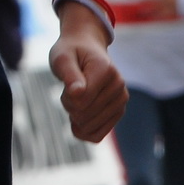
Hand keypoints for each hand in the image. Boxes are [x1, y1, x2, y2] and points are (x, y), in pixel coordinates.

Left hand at [49, 27, 125, 142]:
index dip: (67, 97)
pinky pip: (97, 136)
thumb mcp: (62, 58)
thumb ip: (69, 75)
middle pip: (83, 115)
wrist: (85, 48)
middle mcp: (119, 86)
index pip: (80, 101)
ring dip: (75, 116)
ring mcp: (121, 100)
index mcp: (106, 71)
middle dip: (70, 106)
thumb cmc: (71, 53)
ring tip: (78, 97)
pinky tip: (77, 120)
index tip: (68, 81)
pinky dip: (83, 132)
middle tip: (72, 88)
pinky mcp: (118, 112)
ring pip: (89, 128)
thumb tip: (77, 93)